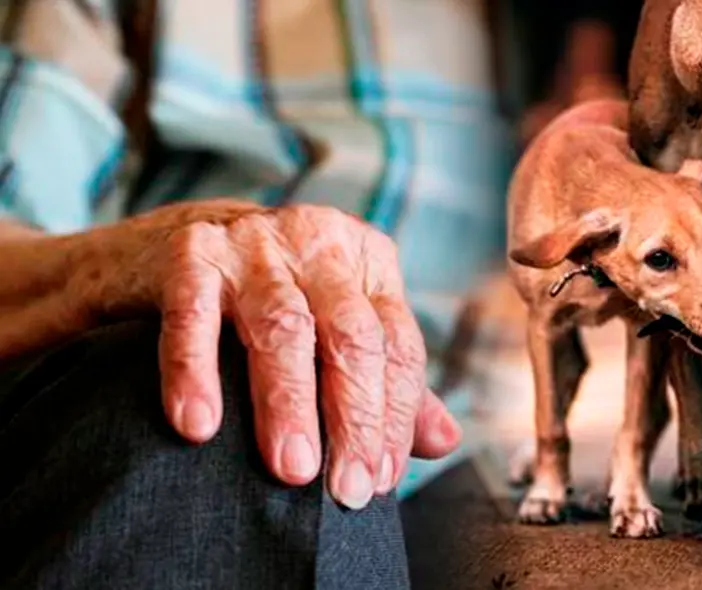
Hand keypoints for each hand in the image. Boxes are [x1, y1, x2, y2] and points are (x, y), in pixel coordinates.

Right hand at [96, 200, 461, 507]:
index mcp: (369, 261)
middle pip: (352, 336)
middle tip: (346, 488)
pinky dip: (196, 372)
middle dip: (354, 418)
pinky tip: (200, 425)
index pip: (398, 344)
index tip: (379, 480)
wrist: (174, 245)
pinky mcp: (190, 252)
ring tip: (291, 468)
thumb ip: (387, 380)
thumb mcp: (337, 325)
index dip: (394, 416)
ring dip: (290, 404)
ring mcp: (254, 244)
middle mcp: (320, 243)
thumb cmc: (275, 298)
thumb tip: (445, 441)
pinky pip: (194, 314)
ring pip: (284, 327)